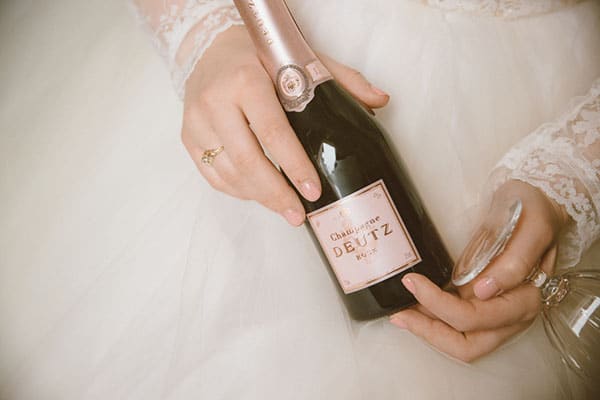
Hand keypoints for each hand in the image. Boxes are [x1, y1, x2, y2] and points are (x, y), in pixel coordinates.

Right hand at [181, 26, 389, 225]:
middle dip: (276, 195)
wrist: (207, 47)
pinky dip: (238, 190)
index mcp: (246, 81)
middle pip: (248, 161)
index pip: (273, 132)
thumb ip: (343, 80)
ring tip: (285, 208)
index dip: (294, 166)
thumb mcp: (301, 58)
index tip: (312, 190)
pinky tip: (259, 195)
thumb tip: (381, 101)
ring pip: (229, 174)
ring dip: (259, 197)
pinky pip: (213, 176)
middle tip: (299, 215)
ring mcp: (196, 122)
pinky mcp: (187, 137)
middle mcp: (215, 102)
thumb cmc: (258, 55)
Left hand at [390, 180, 569, 361]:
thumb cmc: (534, 214)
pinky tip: (411, 308)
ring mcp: (496, 316)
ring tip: (400, 313)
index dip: (440, 306)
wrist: (534, 206)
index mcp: (524, 299)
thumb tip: (485, 291)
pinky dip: (432, 324)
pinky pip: (456, 329)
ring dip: (427, 332)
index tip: (414, 282)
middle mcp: (511, 316)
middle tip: (400, 312)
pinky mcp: (481, 308)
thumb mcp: (532, 227)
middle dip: (428, 331)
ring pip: (459, 344)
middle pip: (467, 345)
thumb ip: (514, 261)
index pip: (476, 317)